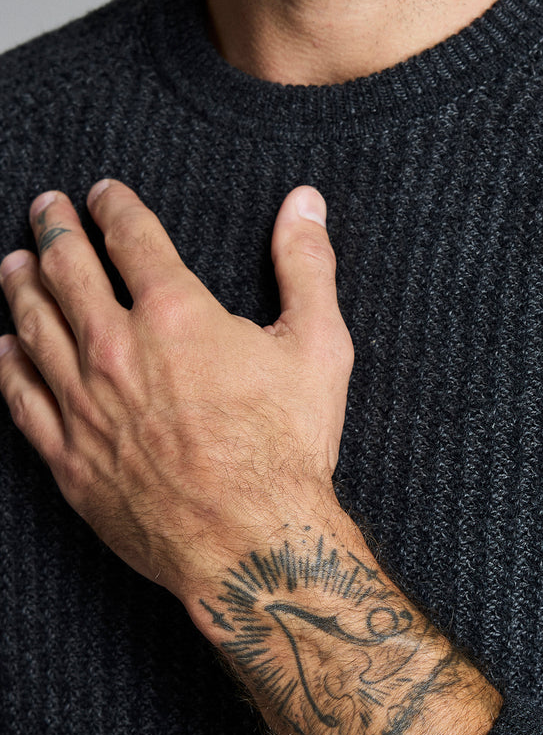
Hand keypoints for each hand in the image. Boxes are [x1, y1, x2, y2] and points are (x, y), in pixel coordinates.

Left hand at [0, 180, 353, 599]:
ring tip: (13, 261)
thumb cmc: (287, 446)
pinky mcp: (69, 454)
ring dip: (21, 285)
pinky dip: (9, 364)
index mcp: (177, 314)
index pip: (133, 239)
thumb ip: (307, 267)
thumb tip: (304, 203)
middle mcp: (117, 349)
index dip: (114, 207)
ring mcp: (84, 403)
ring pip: (35, 326)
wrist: (251, 542)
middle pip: (68, 271)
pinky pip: (22, 397)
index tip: (102, 193)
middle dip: (54, 230)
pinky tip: (4, 347)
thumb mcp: (318, 346)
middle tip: (45, 207)